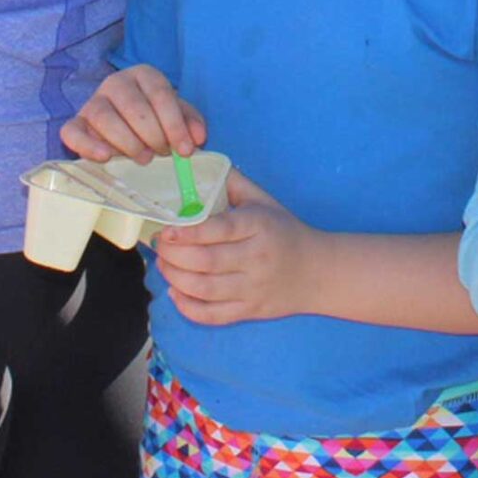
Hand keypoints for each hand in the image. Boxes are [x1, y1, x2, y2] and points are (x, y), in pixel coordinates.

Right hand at [60, 64, 204, 163]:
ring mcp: (92, 102)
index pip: (160, 93)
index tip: (185, 150)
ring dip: (127, 141)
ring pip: (103, 116)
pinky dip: (87, 145)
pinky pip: (73, 131)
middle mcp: (116, 83)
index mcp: (144, 74)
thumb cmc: (155, 119)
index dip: (175, 123)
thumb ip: (190, 123)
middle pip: (133, 105)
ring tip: (144, 158)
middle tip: (162, 153)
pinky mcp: (76, 123)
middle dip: (152, 133)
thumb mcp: (176, 116)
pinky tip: (106, 158)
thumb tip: (198, 138)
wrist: (127, 126)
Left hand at [153, 170, 310, 324]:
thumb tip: (198, 161)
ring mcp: (253, 288)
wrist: (318, 272)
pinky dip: (188, 307)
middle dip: (174, 256)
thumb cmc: (285, 231)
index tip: (166, 230)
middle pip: (206, 261)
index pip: (220, 229)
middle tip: (159, 246)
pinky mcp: (250, 311)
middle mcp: (257, 258)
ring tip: (164, 266)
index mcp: (259, 226)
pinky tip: (176, 292)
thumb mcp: (264, 201)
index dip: (188, 232)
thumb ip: (233, 182)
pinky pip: (213, 315)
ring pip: (205, 289)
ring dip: (175, 279)